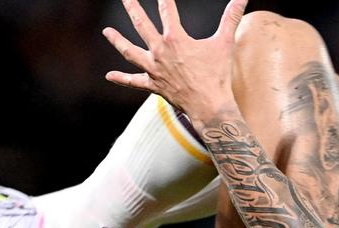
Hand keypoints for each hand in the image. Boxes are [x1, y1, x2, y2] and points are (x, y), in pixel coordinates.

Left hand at [103, 0, 246, 119]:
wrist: (209, 106)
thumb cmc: (217, 75)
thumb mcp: (225, 43)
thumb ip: (231, 18)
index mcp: (175, 39)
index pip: (167, 10)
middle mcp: (160, 51)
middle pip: (141, 25)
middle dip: (132, 8)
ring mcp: (154, 69)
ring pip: (130, 51)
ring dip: (117, 40)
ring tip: (107, 32)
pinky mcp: (153, 85)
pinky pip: (134, 81)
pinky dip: (122, 78)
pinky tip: (109, 76)